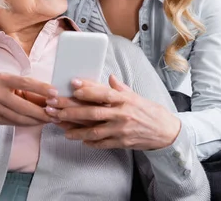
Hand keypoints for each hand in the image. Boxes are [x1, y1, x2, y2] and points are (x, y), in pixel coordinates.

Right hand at [0, 72, 59, 125]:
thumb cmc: (7, 84)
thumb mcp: (17, 81)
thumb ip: (32, 90)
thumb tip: (52, 99)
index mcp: (4, 79)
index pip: (25, 83)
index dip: (41, 88)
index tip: (55, 93)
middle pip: (23, 106)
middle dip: (42, 112)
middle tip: (56, 114)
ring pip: (20, 118)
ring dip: (37, 120)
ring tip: (50, 120)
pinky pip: (16, 123)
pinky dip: (29, 123)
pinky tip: (38, 122)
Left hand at [46, 75, 181, 149]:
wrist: (166, 132)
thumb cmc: (150, 112)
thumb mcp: (136, 96)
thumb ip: (120, 88)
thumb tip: (110, 78)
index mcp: (125, 99)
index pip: (103, 92)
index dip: (87, 89)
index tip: (72, 85)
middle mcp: (122, 114)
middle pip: (92, 112)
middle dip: (70, 111)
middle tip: (54, 108)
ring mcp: (121, 130)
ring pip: (93, 131)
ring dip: (75, 130)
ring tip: (61, 127)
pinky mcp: (122, 142)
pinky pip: (102, 143)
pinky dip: (89, 142)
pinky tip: (79, 139)